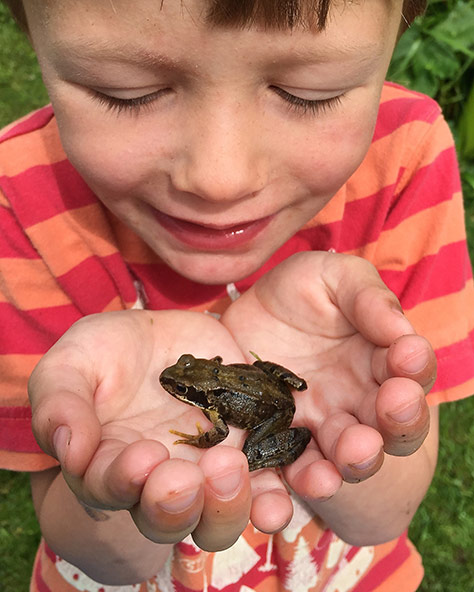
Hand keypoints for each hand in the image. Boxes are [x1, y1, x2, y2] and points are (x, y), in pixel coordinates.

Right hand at [28, 310, 288, 550]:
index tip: (141, 455)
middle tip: (188, 477)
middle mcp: (161, 481)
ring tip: (233, 466)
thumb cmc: (106, 353)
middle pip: (173, 519)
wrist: (162, 336)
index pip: (113, 491)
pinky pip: (271, 480)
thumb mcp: (73, 363)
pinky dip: (281, 487)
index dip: (124, 481)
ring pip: (222, 513)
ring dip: (231, 503)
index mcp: (111, 467)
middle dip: (180, 506)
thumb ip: (61, 403)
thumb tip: (68, 452)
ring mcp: (209, 468)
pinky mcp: (249, 445)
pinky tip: (295, 477)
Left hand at [221, 251, 436, 499]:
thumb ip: (366, 297)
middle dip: (398, 420)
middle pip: (393, 424)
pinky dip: (310, 479)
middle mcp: (360, 400)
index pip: (410, 369)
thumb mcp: (331, 278)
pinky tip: (312, 478)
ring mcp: (323, 426)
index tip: (407, 354)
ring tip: (355, 452)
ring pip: (353, 455)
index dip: (413, 365)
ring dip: (358, 458)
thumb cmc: (299, 293)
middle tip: (392, 407)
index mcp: (380, 359)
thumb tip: (400, 330)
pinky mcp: (284, 443)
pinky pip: (300, 469)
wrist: (245, 316)